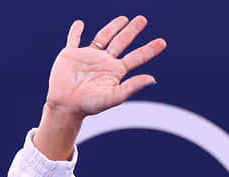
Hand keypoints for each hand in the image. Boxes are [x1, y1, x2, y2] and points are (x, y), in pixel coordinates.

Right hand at [47, 16, 166, 118]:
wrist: (66, 106)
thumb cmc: (89, 105)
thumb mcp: (114, 96)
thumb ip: (132, 86)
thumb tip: (152, 78)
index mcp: (115, 71)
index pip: (136, 57)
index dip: (150, 49)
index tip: (162, 42)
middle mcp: (103, 62)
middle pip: (122, 42)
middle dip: (132, 31)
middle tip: (142, 20)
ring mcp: (87, 57)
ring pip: (103, 37)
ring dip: (113, 27)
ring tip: (123, 18)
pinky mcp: (70, 55)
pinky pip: (74, 40)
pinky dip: (76, 31)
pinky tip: (80, 24)